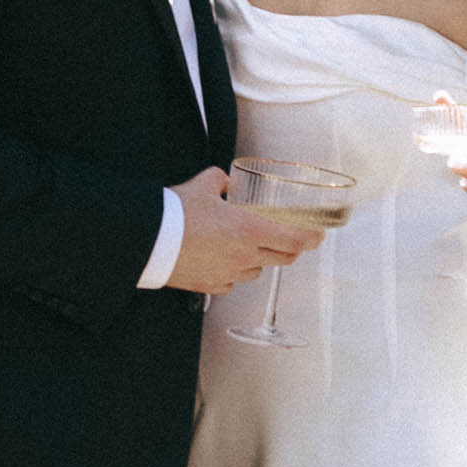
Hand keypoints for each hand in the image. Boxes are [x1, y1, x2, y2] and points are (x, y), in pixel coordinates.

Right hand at [166, 176, 329, 296]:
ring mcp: (228, 274)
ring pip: (257, 271)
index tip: (318, 236)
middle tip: (291, 241)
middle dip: (290, 250)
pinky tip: (224, 263)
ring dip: (260, 260)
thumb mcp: (202, 185)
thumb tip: (225, 182)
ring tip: (250, 249)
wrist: (149, 242)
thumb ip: (220, 181)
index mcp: (249, 230)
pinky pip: (231, 282)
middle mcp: (244, 256)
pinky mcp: (210, 286)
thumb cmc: (176, 214)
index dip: (310, 239)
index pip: (293, 239)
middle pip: (281, 258)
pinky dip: (233, 273)